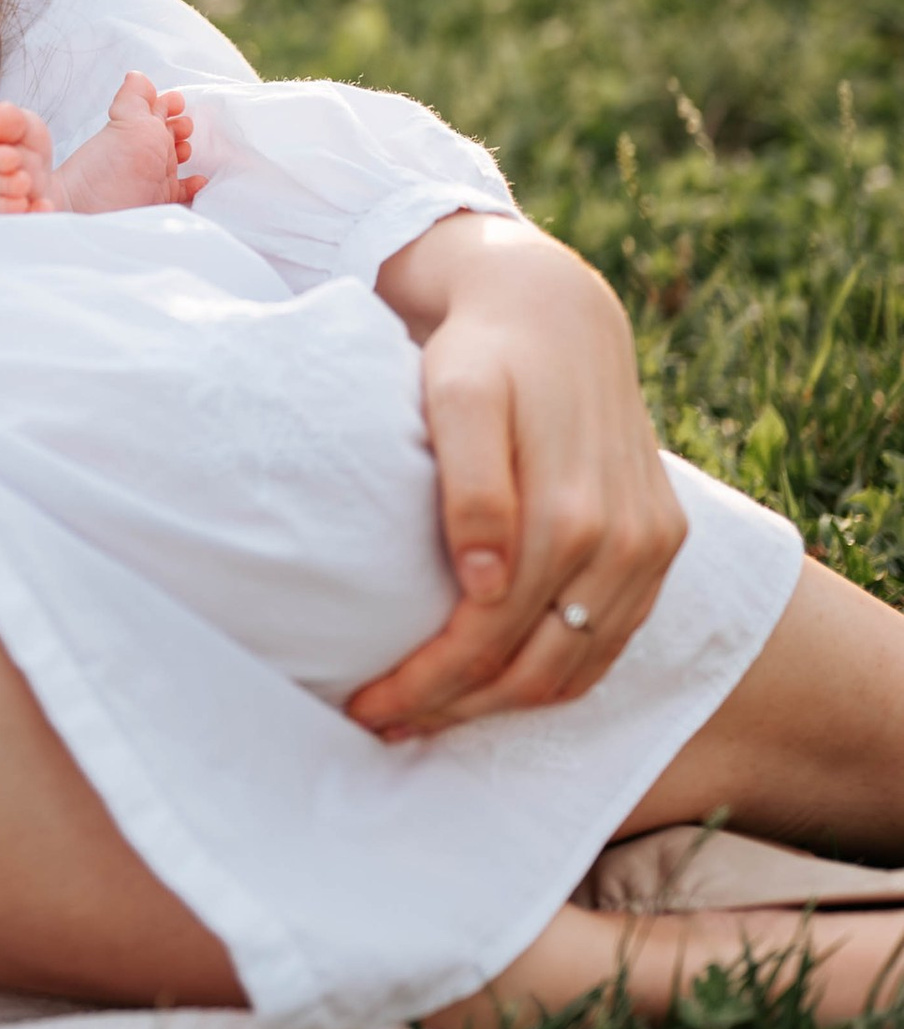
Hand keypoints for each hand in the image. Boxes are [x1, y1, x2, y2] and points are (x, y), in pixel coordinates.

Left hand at [347, 211, 687, 739]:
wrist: (552, 307)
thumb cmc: (484, 354)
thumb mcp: (457, 397)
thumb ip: (472, 488)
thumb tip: (483, 586)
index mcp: (571, 515)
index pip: (490, 637)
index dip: (426, 680)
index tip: (365, 704)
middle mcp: (625, 542)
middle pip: (534, 669)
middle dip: (455, 707)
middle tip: (384, 720)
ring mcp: (651, 548)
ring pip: (577, 669)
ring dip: (502, 705)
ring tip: (430, 713)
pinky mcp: (662, 545)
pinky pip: (611, 642)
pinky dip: (555, 676)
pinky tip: (497, 681)